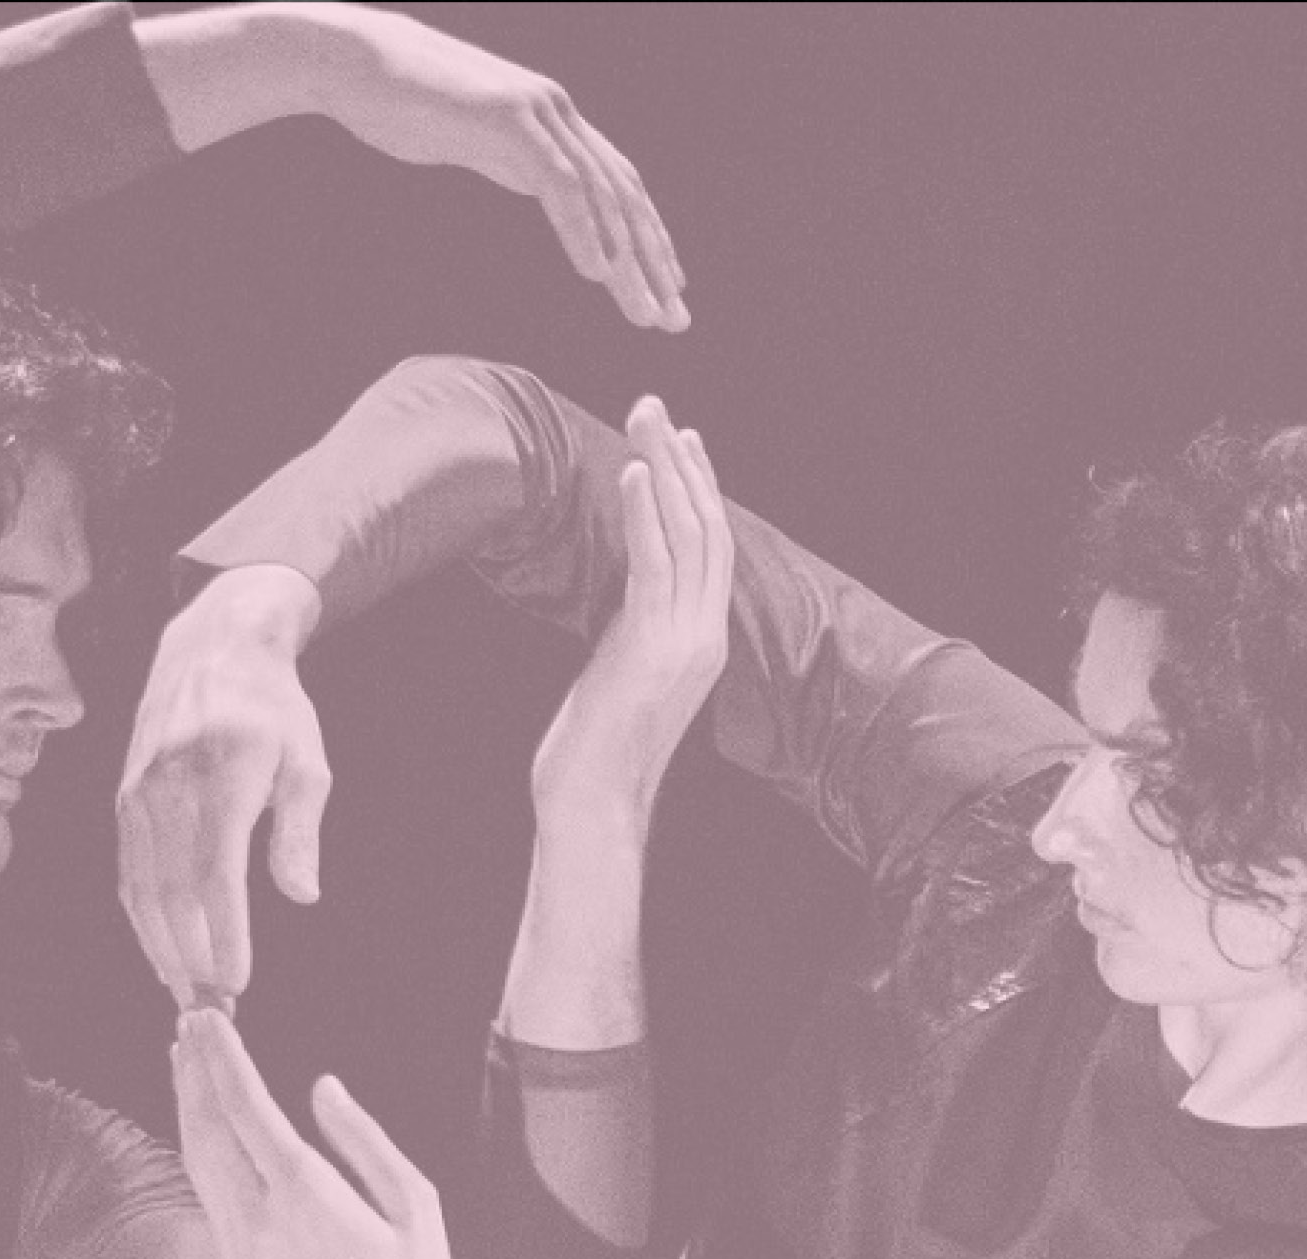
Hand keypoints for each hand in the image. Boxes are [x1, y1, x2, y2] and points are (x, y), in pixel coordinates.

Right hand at [118, 566, 329, 1010]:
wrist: (214, 648)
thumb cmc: (273, 711)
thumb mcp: (306, 763)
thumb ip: (299, 832)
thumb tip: (301, 896)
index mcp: (222, 776)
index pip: (216, 874)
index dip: (224, 935)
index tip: (237, 983)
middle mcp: (169, 785)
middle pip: (171, 893)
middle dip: (191, 959)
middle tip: (214, 1010)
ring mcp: (137, 792)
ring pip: (142, 889)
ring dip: (163, 949)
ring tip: (188, 995)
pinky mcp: (123, 798)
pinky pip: (129, 871)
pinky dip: (143, 919)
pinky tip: (163, 952)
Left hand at [169, 1008, 586, 1258]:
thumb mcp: (416, 1204)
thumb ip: (363, 1139)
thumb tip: (321, 1088)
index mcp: (307, 1196)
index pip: (247, 1107)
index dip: (223, 1057)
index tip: (210, 1019)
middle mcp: (261, 1222)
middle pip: (207, 1128)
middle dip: (194, 1070)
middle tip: (188, 1022)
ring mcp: (241, 1251)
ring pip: (198, 1162)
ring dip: (187, 1105)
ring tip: (184, 1061)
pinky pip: (208, 1196)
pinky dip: (199, 1148)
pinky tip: (203, 1127)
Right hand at [306, 6, 688, 331]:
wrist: (357, 63)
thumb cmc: (405, 105)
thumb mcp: (476, 141)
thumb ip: (514, 159)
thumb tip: (538, 181)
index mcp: (555, 122)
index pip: (618, 187)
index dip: (647, 239)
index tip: (665, 288)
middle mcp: (559, 113)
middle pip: (625, 197)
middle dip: (654, 262)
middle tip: (675, 319)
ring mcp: (538, 112)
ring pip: (602, 195)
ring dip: (629, 261)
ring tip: (645, 312)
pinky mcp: (510, 119)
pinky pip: (559, 183)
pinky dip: (583, 229)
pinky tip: (599, 272)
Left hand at [530, 396, 734, 817]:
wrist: (594, 802)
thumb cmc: (594, 747)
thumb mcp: (622, 674)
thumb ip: (635, 631)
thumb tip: (628, 595)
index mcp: (704, 641)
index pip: (712, 548)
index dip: (699, 489)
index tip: (683, 440)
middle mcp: (706, 636)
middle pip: (706, 527)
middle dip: (681, 462)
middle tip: (656, 408)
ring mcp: (686, 641)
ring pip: (688, 536)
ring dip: (663, 471)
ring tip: (645, 420)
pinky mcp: (654, 646)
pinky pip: (656, 565)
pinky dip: (645, 514)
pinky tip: (635, 472)